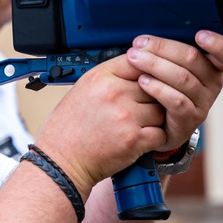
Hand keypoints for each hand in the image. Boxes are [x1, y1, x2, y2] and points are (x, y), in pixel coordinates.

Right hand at [31, 51, 167, 195]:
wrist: (61, 160)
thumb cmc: (68, 128)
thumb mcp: (83, 90)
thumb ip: (110, 78)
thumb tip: (138, 70)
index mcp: (100, 77)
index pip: (139, 62)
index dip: (146, 73)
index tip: (145, 82)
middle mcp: (114, 93)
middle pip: (154, 87)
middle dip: (149, 100)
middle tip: (138, 110)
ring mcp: (126, 116)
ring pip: (160, 111)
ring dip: (153, 120)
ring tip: (136, 127)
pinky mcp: (134, 139)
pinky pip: (161, 133)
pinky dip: (154, 139)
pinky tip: (139, 140)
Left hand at [123, 30, 222, 152]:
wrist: (159, 124)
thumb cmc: (164, 86)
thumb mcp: (170, 64)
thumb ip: (168, 49)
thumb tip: (149, 35)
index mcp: (213, 65)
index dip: (218, 44)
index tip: (200, 35)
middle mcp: (214, 82)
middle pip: (193, 59)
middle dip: (162, 48)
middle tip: (139, 44)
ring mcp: (204, 102)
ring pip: (183, 78)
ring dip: (155, 65)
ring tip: (134, 59)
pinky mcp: (190, 119)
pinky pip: (176, 100)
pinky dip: (158, 88)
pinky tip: (143, 81)